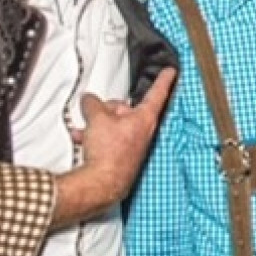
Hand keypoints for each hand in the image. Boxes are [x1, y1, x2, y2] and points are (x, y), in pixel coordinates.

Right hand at [73, 68, 176, 207]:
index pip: (157, 93)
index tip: (171, 71)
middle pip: (127, 109)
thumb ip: (93, 104)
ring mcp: (135, 146)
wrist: (102, 183)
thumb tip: (89, 100)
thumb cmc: (108, 154)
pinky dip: (98, 138)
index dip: (164, 80)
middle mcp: (144, 132)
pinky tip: (84, 140)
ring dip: (100, 125)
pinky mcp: (124, 158)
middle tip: (96, 110)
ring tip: (86, 129)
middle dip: (110, 109)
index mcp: (145, 118)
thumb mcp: (97, 118)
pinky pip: (111, 140)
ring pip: (116, 125)